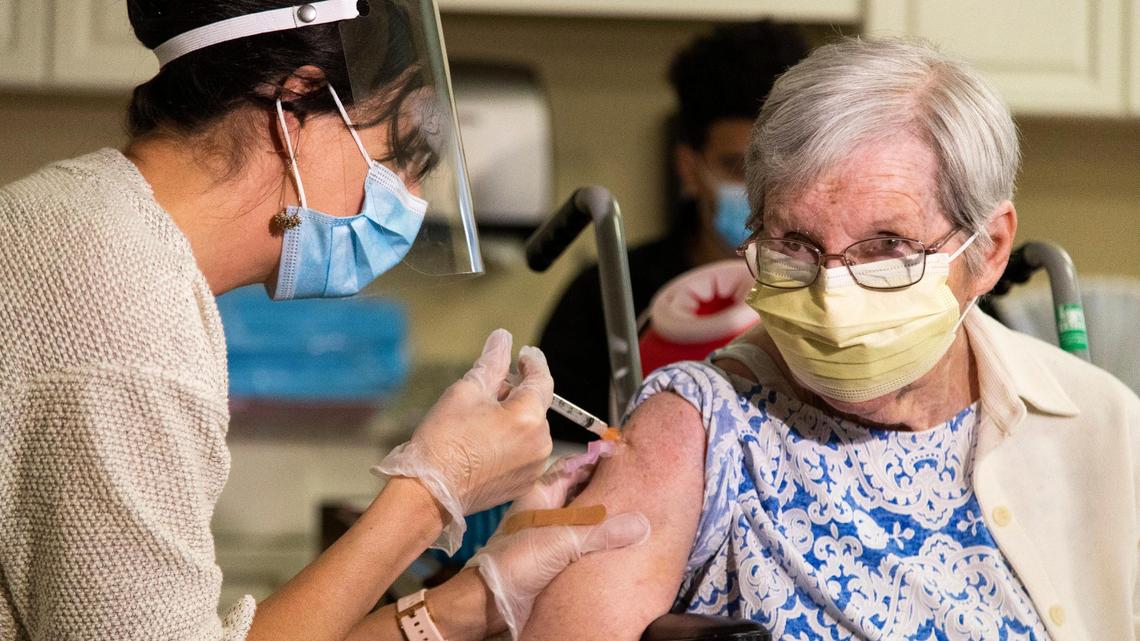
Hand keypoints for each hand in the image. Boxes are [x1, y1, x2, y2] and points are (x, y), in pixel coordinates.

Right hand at [373, 329, 553, 552]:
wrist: (430, 491)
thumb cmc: (444, 439)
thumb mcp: (466, 391)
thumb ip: (491, 363)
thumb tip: (503, 338)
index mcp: (528, 416)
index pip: (542, 380)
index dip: (533, 363)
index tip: (524, 354)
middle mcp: (540, 443)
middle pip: (535, 406)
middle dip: (516, 394)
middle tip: (486, 392)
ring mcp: (534, 466)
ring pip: (530, 430)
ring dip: (514, 420)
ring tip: (480, 422)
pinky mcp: (524, 484)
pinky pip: (525, 453)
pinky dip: (512, 442)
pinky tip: (485, 444)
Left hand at [467, 445, 650, 639]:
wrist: (491, 600)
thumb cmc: (512, 563)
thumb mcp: (561, 540)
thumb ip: (601, 531)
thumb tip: (639, 524)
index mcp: (540, 493)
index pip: (571, 466)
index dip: (595, 460)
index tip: (621, 457)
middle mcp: (544, 510)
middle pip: (579, 491)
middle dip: (604, 488)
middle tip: (633, 485)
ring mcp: (547, 533)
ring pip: (581, 517)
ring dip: (601, 517)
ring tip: (631, 512)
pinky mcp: (551, 556)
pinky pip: (579, 542)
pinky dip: (596, 540)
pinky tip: (614, 543)